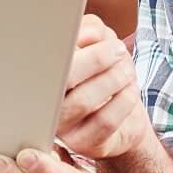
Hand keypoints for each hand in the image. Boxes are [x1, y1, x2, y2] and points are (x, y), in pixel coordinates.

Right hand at [56, 15, 149, 160]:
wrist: (125, 113)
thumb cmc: (104, 71)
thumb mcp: (98, 41)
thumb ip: (90, 29)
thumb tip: (82, 34)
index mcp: (41, 75)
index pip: (44, 60)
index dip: (67, 46)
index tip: (93, 36)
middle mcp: (44, 102)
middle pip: (63, 79)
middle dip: (95, 60)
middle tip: (118, 50)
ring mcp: (62, 127)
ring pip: (83, 102)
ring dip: (112, 80)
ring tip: (127, 69)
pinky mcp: (83, 144)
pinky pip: (104, 121)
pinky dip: (123, 101)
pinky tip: (131, 89)